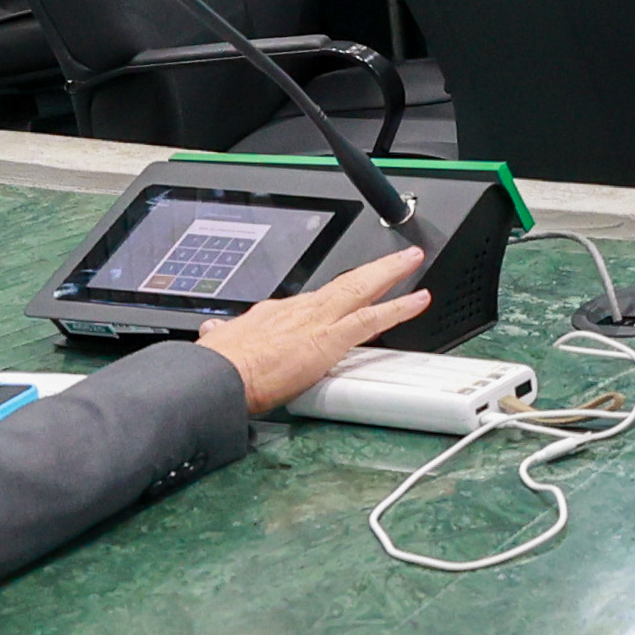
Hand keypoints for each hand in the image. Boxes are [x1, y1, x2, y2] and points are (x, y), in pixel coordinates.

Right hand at [197, 247, 433, 413]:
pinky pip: (372, 319)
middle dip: (375, 269)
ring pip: (362, 290)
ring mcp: (318, 321)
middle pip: (345, 283)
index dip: (336, 295)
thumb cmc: (219, 367)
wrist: (219, 377)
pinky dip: (398, 308)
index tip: (350, 292)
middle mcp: (301, 310)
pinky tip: (419, 301)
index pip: (315, 299)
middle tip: (400, 257)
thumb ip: (224, 334)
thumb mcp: (219, 342)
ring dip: (391, 274)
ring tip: (413, 262)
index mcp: (276, 313)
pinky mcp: (330, 339)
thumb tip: (215, 330)